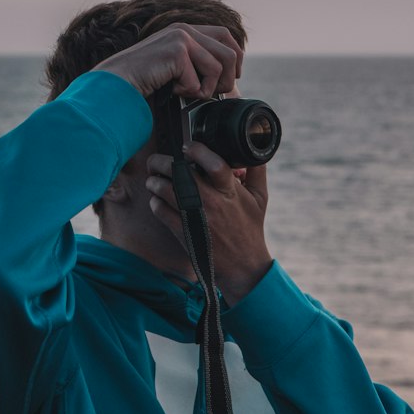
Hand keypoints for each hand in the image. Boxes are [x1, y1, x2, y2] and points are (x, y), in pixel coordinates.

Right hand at [93, 23, 242, 102]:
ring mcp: (181, 37)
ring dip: (207, 88)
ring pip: (218, 67)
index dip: (235, 57)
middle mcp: (185, 29)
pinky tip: (172, 90)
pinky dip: (188, 92)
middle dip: (228, 78)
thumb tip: (228, 77)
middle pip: (229, 52)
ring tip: (186, 91)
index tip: (231, 77)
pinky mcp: (177, 51)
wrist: (118, 82)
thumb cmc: (143, 78)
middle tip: (214, 92)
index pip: (225, 35)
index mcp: (185, 29)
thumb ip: (196, 61)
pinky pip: (200, 80)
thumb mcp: (174, 65)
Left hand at [144, 139, 271, 305]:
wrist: (242, 266)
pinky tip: (157, 199)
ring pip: (165, 190)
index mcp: (230, 192)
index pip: (214, 164)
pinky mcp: (183, 232)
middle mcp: (211, 202)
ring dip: (154, 181)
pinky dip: (155, 202)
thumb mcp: (260, 197)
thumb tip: (251, 149)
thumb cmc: (250, 228)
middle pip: (181, 174)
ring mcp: (195, 218)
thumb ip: (256, 170)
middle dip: (163, 162)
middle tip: (158, 161)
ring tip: (153, 179)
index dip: (197, 150)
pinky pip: (160, 211)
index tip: (188, 147)